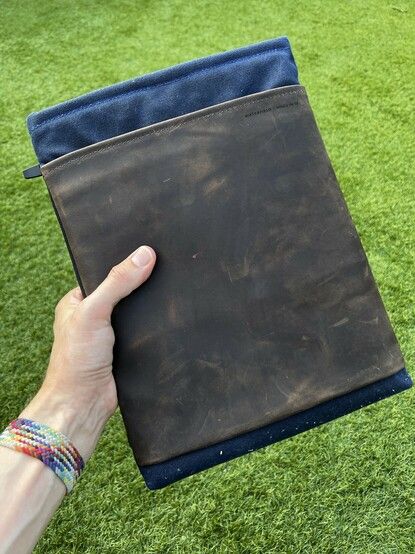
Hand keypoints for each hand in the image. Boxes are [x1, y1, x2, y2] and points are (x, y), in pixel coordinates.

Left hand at [20, 245, 155, 459]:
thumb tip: (144, 254)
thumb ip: (117, 283)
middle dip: (141, 284)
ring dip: (150, 307)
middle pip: (123, 292)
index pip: (104, 274)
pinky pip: (145, 332)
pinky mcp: (126, 351)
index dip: (124, 263)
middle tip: (166, 266)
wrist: (83, 404)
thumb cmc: (75, 359)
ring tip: (173, 287)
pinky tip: (171, 318)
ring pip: (136, 312)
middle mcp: (94, 316)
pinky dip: (156, 327)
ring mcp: (111, 334)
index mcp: (78, 301)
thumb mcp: (94, 311)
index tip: (148, 250)